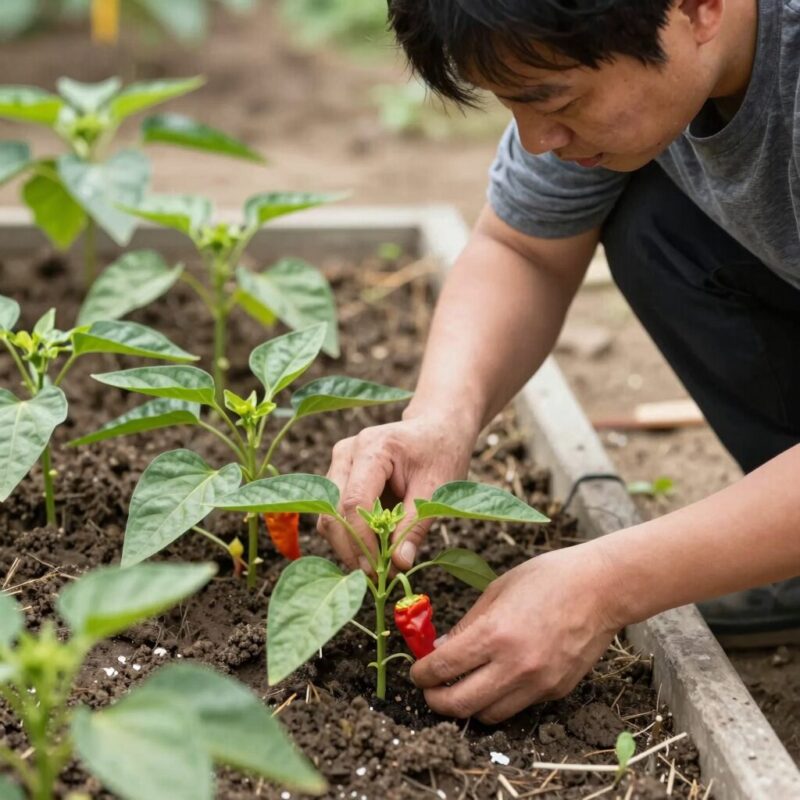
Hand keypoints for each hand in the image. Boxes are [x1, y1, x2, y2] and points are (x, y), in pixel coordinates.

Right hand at [317, 414, 475, 571]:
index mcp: (373, 447)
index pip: (354, 501)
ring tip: (377, 564)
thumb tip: (399, 564)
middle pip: (333, 510)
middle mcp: (347, 452)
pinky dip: (349, 534)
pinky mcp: (339, 474)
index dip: (362, 540)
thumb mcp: (437, 490)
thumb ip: (414, 526)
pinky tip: (371, 548)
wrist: (437, 428)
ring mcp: (339, 462)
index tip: (377, 569)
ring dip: (348, 544)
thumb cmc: (441, 453)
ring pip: (328, 514)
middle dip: (351, 548)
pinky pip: (334, 512)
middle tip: (377, 576)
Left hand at [410, 542, 622, 723]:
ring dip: (469, 706)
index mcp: (496, 634)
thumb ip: (468, 624)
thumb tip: (440, 650)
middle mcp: (516, 665)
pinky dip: (501, 699)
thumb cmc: (548, 578)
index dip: (421, 675)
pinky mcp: (557, 691)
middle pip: (460, 705)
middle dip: (436, 701)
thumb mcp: (498, 590)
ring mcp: (539, 683)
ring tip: (462, 687)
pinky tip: (498, 678)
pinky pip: (519, 706)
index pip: (444, 668)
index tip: (416, 673)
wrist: (602, 588)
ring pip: (489, 715)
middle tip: (430, 690)